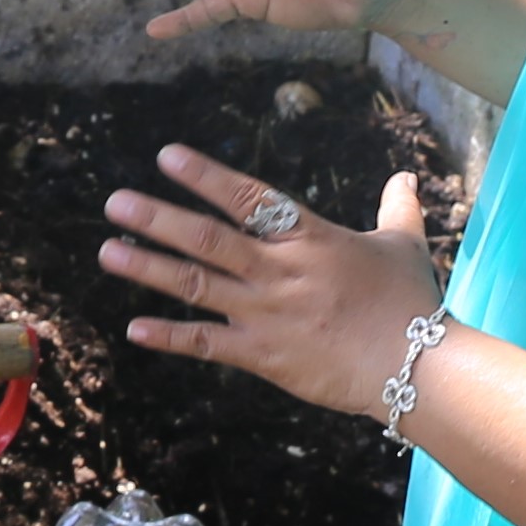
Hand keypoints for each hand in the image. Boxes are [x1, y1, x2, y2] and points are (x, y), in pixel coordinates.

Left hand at [99, 146, 443, 414]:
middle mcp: (279, 271)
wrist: (416, 369)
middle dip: (158, 219)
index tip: (166, 156)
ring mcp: (266, 313)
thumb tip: (406, 178)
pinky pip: (207, 343)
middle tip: (115, 203)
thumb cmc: (412, 305)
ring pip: (197, 286)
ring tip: (109, 252)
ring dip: (150, 268)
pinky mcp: (263, 354)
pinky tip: (134, 328)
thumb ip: (397, 209)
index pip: (248, 197)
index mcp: (309, 238)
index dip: (205, 175)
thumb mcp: (404, 247)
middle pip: (208, 239)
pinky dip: (170, 336)